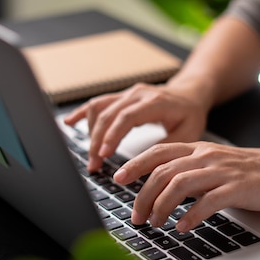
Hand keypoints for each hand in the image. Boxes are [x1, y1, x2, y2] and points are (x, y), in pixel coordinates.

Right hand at [64, 82, 208, 171]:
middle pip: (109, 114)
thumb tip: (146, 164)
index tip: (103, 153)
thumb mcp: (188, 133)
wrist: (189, 94)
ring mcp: (127, 93)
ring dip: (90, 132)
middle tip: (94, 165)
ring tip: (91, 156)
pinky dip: (82, 113)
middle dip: (97, 141)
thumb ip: (168, 146)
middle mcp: (138, 94)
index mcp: (155, 101)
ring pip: (100, 108)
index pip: (127, 116)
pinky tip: (69, 123)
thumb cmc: (190, 114)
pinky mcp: (121, 97)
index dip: (112, 134)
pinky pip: (98, 102)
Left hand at [114, 142, 259, 230]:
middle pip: (163, 171)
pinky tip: (182, 227)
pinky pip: (208, 201)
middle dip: (144, 195)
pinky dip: (191, 215)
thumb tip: (159, 188)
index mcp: (198, 149)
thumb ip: (188, 171)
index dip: (135, 164)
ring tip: (156, 224)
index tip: (118, 178)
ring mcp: (221, 171)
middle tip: (137, 216)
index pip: (159, 152)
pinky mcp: (236, 188)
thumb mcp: (213, 164)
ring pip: (180, 184)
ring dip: (162, 206)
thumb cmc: (247, 171)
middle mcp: (206, 157)